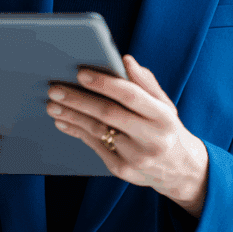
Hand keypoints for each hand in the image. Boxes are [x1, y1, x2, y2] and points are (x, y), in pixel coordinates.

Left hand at [46, 55, 208, 211]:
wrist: (179, 169)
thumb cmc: (166, 127)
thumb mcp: (164, 104)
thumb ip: (145, 82)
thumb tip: (125, 60)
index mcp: (163, 116)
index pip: (131, 96)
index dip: (104, 83)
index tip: (80, 72)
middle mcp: (151, 138)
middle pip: (109, 114)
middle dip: (79, 100)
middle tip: (55, 89)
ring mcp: (136, 157)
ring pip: (98, 131)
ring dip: (72, 117)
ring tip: (52, 105)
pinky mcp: (123, 170)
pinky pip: (95, 147)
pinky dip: (77, 132)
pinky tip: (63, 122)